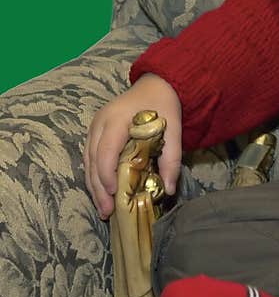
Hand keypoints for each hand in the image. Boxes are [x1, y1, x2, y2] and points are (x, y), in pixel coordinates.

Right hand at [84, 74, 182, 219]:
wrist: (156, 84)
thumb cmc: (164, 105)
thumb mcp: (173, 129)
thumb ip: (172, 158)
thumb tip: (170, 189)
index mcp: (118, 118)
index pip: (106, 149)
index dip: (107, 173)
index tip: (114, 193)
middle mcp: (101, 122)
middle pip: (93, 159)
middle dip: (99, 187)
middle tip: (107, 211)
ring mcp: (95, 126)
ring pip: (87, 161)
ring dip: (94, 186)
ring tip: (104, 209)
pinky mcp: (95, 132)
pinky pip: (89, 157)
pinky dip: (94, 176)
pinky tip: (102, 193)